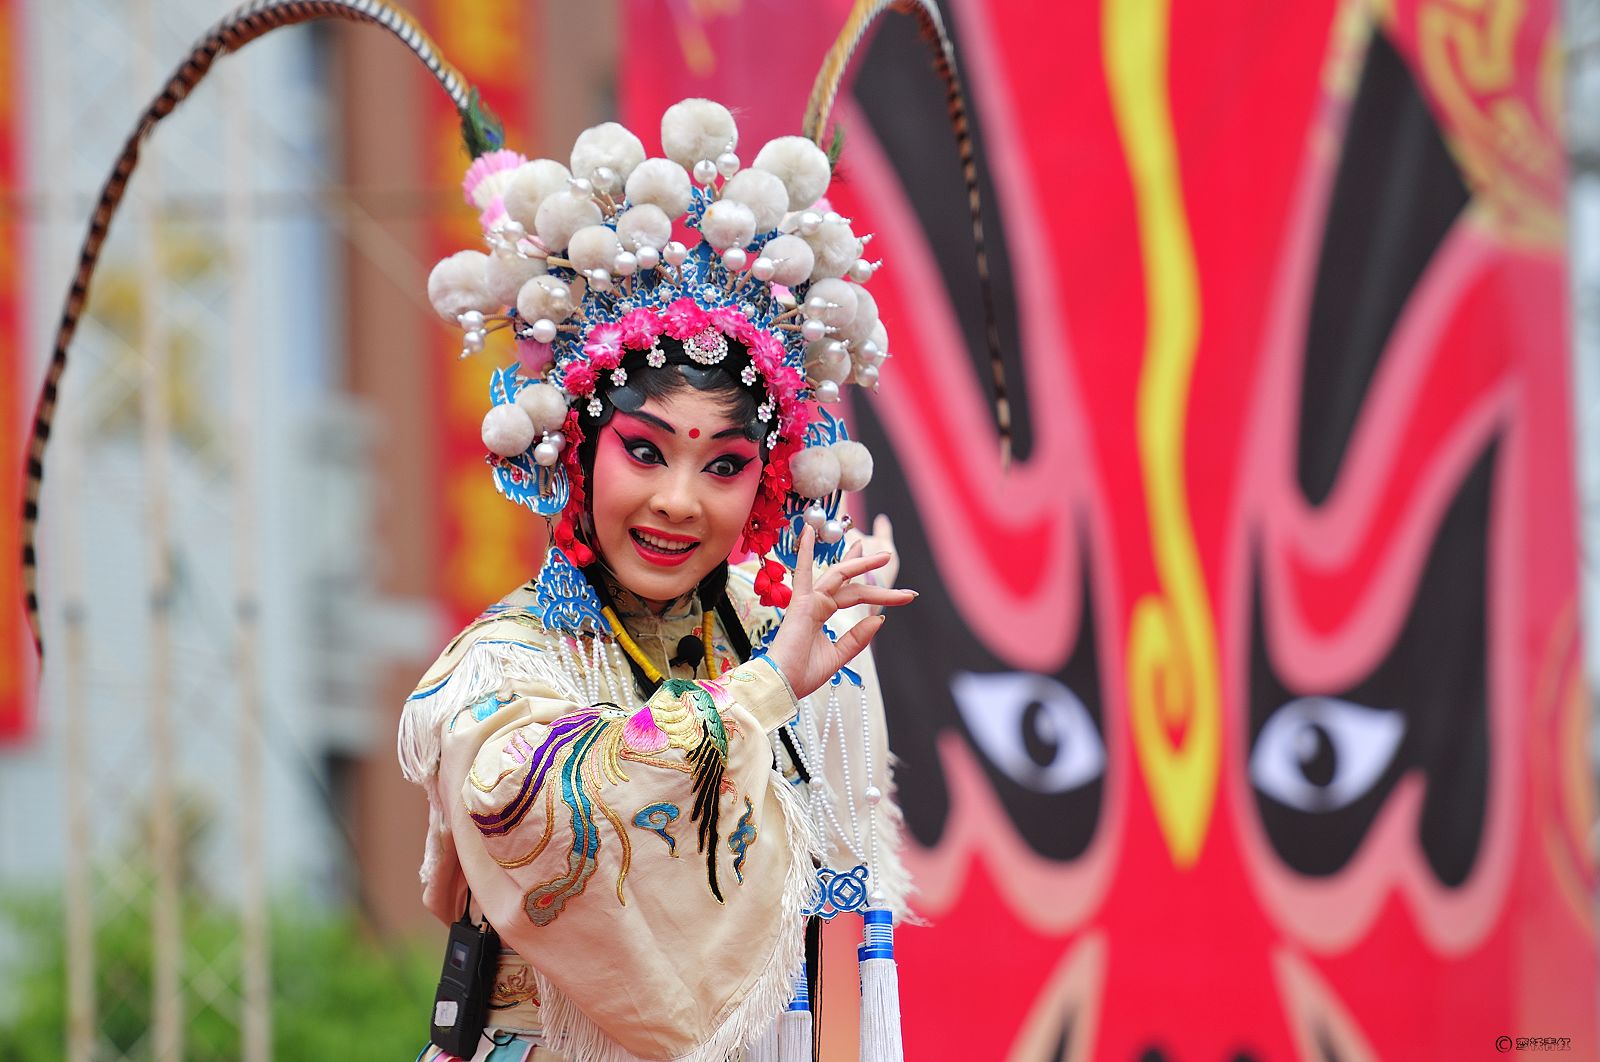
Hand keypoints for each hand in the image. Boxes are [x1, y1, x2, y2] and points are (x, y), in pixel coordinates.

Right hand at [763, 525, 916, 700]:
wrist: (783, 685)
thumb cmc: (803, 674)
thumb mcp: (840, 655)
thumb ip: (857, 637)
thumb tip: (879, 619)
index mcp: (823, 615)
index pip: (852, 594)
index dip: (873, 588)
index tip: (899, 591)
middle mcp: (817, 604)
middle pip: (850, 583)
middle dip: (869, 570)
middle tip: (889, 555)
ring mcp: (809, 601)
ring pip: (839, 576)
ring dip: (860, 563)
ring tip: (884, 554)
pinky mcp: (800, 604)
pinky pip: (804, 573)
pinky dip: (806, 552)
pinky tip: (809, 532)